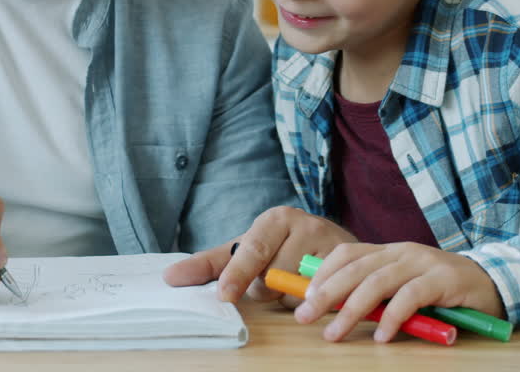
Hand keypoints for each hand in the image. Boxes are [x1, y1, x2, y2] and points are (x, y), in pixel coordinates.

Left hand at [163, 206, 355, 302]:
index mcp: (274, 218)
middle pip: (273, 276)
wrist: (335, 246)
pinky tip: (316, 287)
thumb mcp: (247, 250)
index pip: (251, 249)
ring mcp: (331, 240)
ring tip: (297, 281)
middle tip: (273, 277)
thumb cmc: (283, 249)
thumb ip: (210, 264)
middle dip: (266, 289)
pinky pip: (323, 296)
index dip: (237, 275)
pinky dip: (315, 300)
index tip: (224, 295)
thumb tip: (169, 278)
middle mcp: (303, 223)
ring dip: (290, 298)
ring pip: (297, 291)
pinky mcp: (351, 262)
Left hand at [295, 242, 505, 341]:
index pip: (347, 254)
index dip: (322, 273)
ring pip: (377, 282)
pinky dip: (393, 317)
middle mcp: (403, 251)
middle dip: (326, 293)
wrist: (493, 284)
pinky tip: (382, 336)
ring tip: (335, 333)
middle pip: (355, 268)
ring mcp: (423, 263)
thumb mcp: (404, 289)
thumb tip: (337, 311)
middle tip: (305, 316)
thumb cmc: (443, 293)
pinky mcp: (444, 279)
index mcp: (389, 251)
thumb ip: (378, 295)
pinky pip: (411, 296)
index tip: (303, 297)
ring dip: (352, 309)